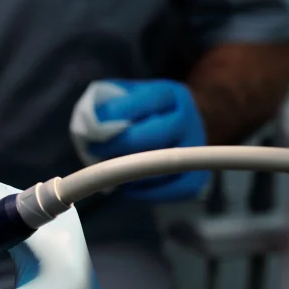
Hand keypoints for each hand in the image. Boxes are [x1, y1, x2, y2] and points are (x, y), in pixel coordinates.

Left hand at [88, 79, 210, 201]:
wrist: (171, 135)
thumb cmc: (139, 118)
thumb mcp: (124, 100)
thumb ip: (108, 104)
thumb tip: (92, 122)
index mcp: (171, 94)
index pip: (150, 99)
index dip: (120, 114)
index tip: (94, 129)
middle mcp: (189, 119)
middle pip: (160, 132)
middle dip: (123, 144)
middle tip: (97, 153)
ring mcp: (196, 150)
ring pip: (166, 163)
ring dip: (133, 171)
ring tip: (110, 170)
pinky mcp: (196, 178)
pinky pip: (174, 190)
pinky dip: (147, 193)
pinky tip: (128, 187)